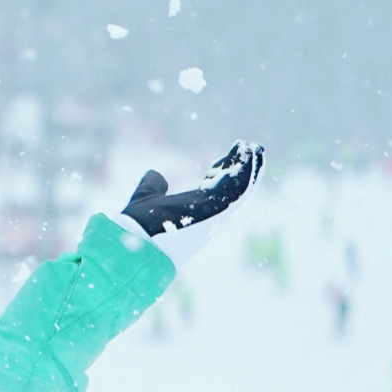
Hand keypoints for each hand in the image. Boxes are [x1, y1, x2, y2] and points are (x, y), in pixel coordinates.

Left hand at [121, 143, 259, 236]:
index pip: (217, 189)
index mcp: (195, 209)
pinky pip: (238, 190)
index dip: (222, 171)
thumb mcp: (148, 197)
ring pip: (241, 189)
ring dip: (251, 168)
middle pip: (234, 188)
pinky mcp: (216, 210)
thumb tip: (154, 173)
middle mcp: (209, 213)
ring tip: (256, 149)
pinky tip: (250, 156)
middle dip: (244, 168)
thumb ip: (153, 185)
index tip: (221, 158)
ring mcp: (214, 213)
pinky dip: (246, 173)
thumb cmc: (139, 227)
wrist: (135, 243)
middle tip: (251, 148)